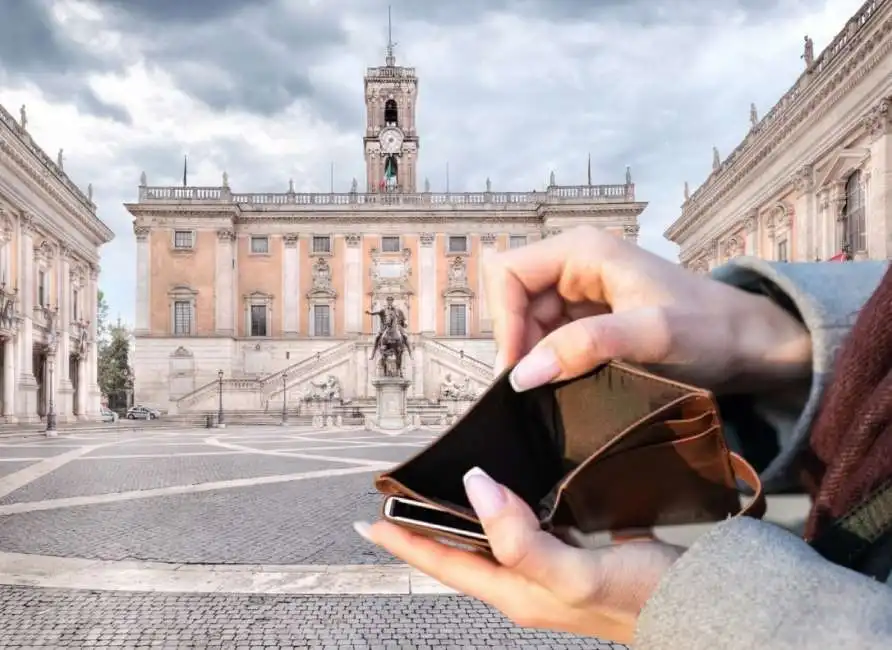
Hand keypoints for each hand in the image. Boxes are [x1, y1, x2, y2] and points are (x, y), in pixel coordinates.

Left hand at [355, 467, 681, 643]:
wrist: (697, 605)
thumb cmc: (638, 598)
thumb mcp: (573, 575)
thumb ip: (519, 540)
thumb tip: (476, 489)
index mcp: (514, 592)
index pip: (443, 565)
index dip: (405, 542)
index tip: (370, 520)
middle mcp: (523, 583)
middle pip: (460, 552)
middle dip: (426, 526)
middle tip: (399, 497)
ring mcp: (547, 569)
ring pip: (489, 539)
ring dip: (462, 516)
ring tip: (439, 490)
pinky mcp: (571, 552)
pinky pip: (522, 527)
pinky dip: (504, 507)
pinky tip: (509, 488)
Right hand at [483, 226, 810, 392]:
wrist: (754, 345)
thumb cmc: (711, 329)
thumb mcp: (651, 335)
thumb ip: (585, 347)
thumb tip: (522, 374)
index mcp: (581, 250)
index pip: (508, 275)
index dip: (503, 321)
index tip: (518, 370)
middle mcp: (574, 265)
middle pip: (514, 302)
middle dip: (517, 344)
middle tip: (531, 391)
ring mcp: (582, 293)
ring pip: (529, 325)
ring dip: (533, 358)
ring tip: (549, 393)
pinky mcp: (592, 320)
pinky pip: (551, 339)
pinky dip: (550, 364)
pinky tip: (564, 387)